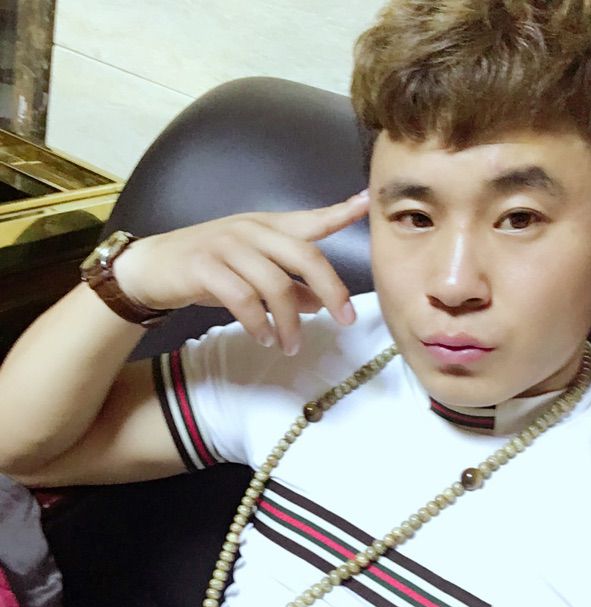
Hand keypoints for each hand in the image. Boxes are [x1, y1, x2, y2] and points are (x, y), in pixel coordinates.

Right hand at [113, 191, 369, 354]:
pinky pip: (244, 299)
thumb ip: (288, 285)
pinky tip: (265, 338)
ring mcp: (227, 246)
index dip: (340, 212)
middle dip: (332, 290)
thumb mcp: (251, 273)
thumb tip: (319, 304)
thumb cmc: (208, 268)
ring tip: (292, 345)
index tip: (367, 204)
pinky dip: (259, 324)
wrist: (150, 267)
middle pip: (305, 257)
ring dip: (290, 322)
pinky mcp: (205, 267)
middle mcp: (251, 230)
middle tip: (345, 319)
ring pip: (276, 284)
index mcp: (266, 226)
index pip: (310, 219)